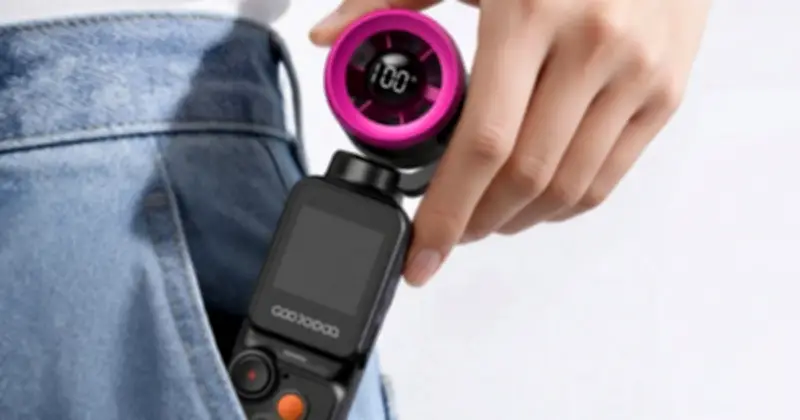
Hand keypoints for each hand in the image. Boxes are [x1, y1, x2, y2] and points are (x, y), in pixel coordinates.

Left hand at [311, 0, 710, 285]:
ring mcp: (636, 73)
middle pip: (524, 177)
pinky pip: (609, 176)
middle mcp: (591, 45)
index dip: (447, 211)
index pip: (482, 144)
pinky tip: (535, 203)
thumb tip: (328, 36)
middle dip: (476, 223)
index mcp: (529, 11)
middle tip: (448, 233)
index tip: (422, 251)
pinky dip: (564, 205)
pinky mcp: (664, 92)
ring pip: (569, 188)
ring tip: (487, 219)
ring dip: (518, 220)